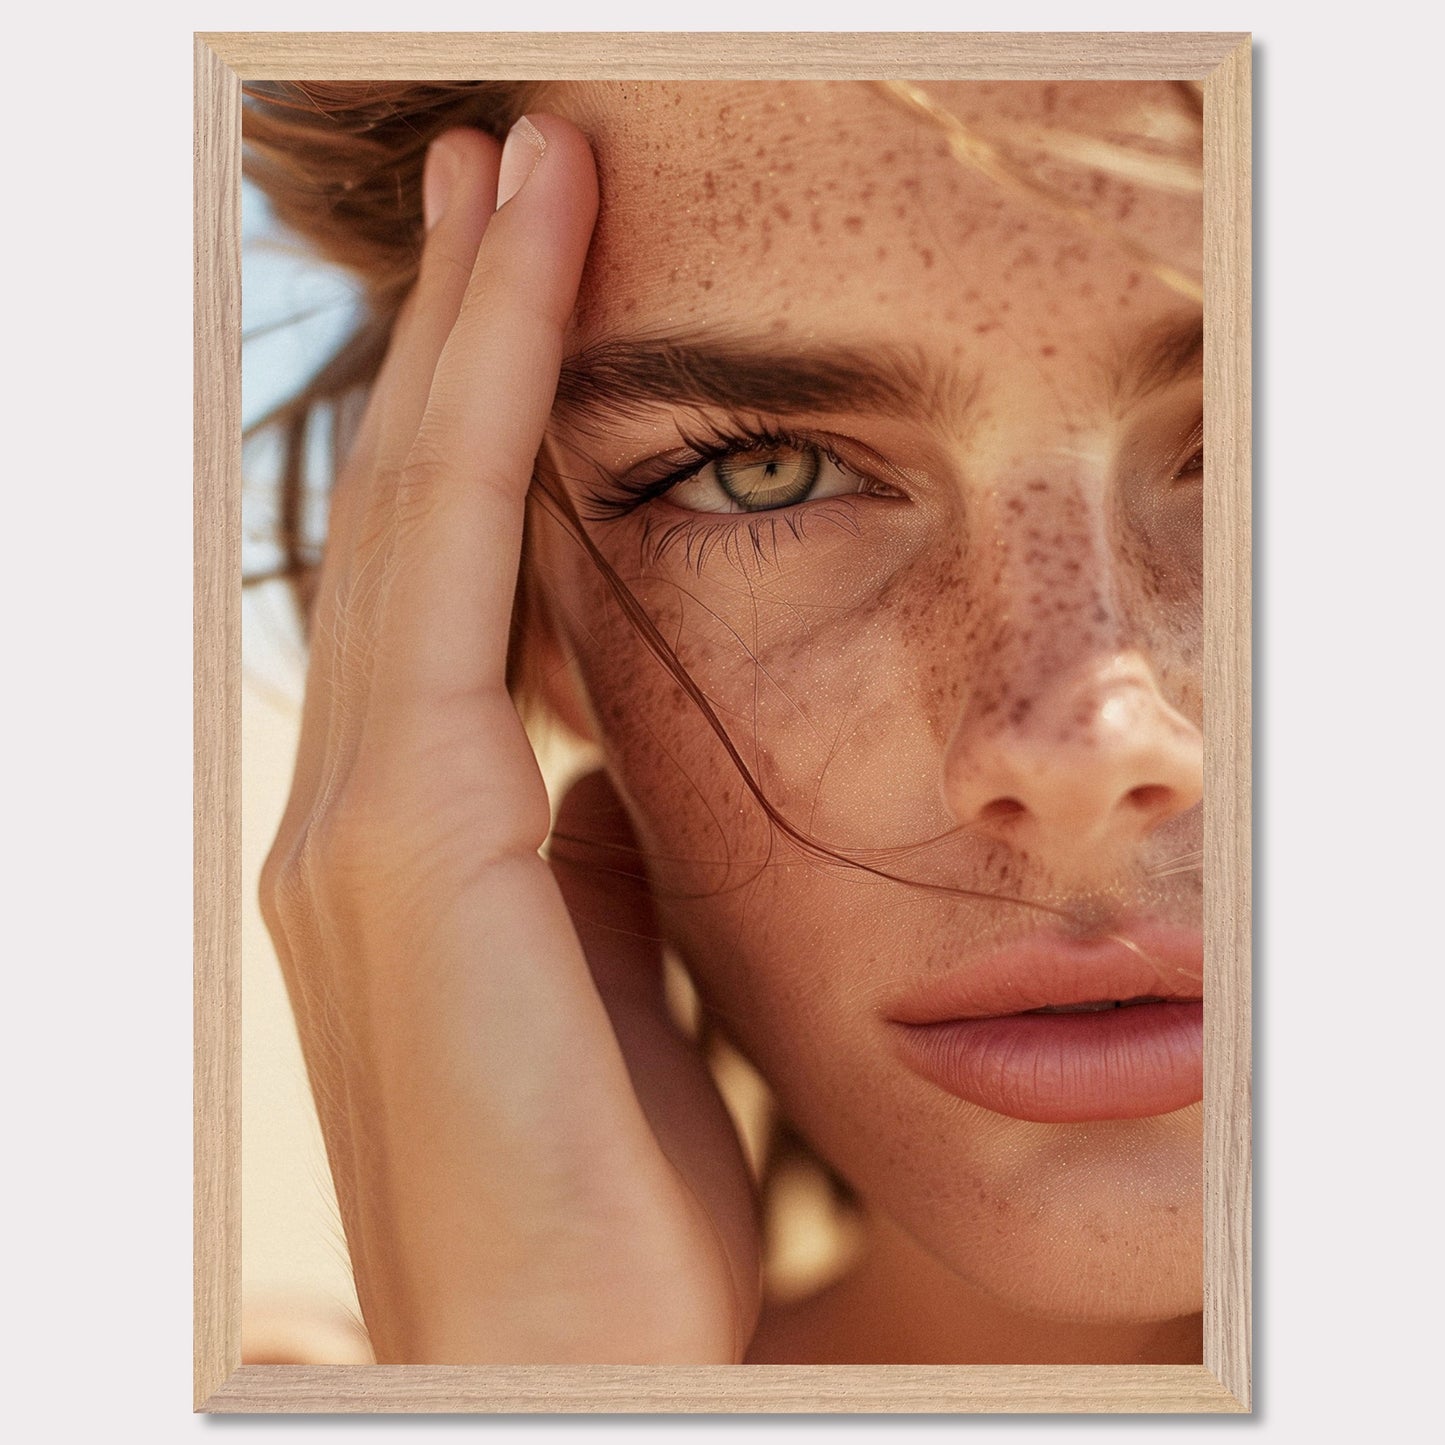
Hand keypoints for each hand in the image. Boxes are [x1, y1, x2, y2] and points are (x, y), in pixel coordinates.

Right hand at [258, 117, 760, 1363]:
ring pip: (420, 512)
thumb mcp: (613, 980)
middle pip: (416, 510)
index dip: (490, 413)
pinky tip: (531, 295)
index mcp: (413, 840)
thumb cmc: (611, 1187)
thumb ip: (590, 860)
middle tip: (517, 161)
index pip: (453, 574)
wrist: (576, 1355)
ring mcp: (353, 819)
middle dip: (467, 327)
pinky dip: (486, 424)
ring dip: (473, 336)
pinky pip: (451, 577)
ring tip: (524, 175)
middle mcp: (350, 805)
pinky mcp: (398, 845)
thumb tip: (604, 767)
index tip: (543, 266)